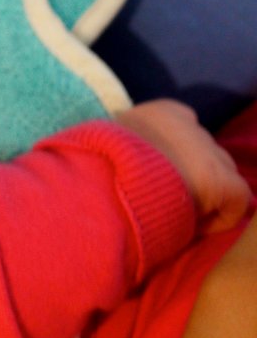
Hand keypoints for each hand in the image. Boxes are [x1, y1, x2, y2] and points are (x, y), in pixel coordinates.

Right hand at [115, 99, 250, 231]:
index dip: (175, 156)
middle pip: (205, 152)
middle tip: (167, 196)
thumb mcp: (112, 141)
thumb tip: (129, 160)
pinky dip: (220, 217)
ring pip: (222, 174)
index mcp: (164, 111)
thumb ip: (130, 142)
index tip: (157, 176)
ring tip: (178, 210)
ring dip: (205, 191)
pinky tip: (193, 226)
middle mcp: (192, 125)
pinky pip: (237, 201)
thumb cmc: (101, 165)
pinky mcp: (222, 180)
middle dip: (193, 173)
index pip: (185, 129)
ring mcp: (210, 152)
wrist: (107, 180)